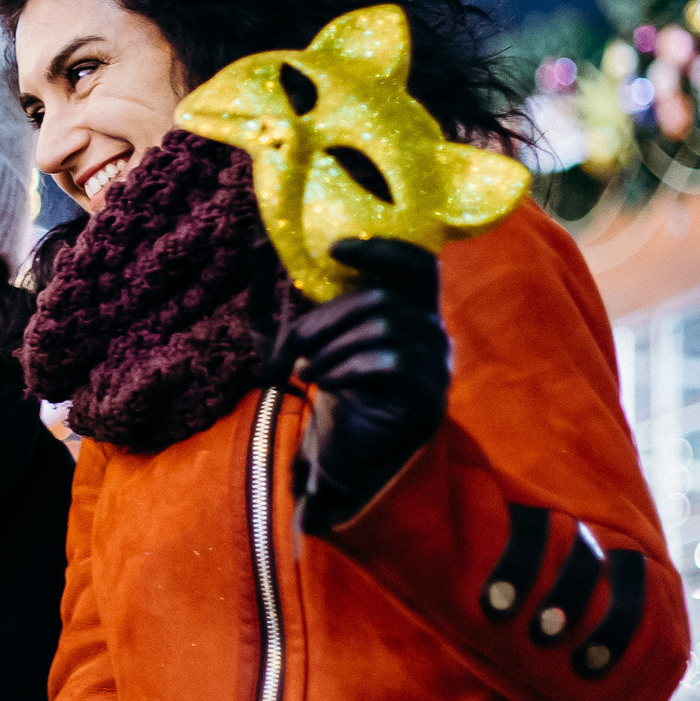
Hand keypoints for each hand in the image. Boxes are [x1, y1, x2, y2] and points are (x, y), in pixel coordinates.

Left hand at [265, 237, 450, 534]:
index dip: (384, 250)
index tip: (334, 250)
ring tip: (306, 371)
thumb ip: (301, 308)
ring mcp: (436, 365)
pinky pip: (391, 363)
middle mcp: (431, 333)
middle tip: (293, 346)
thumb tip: (263, 257)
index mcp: (410, 311)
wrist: (349, 450)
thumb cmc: (336, 388)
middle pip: (382, 299)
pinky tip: (325, 382)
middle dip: (327, 319)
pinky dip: (348, 368)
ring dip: (332, 348)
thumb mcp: (314, 343)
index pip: (418, 264)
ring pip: (383, 329)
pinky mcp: (428, 396)